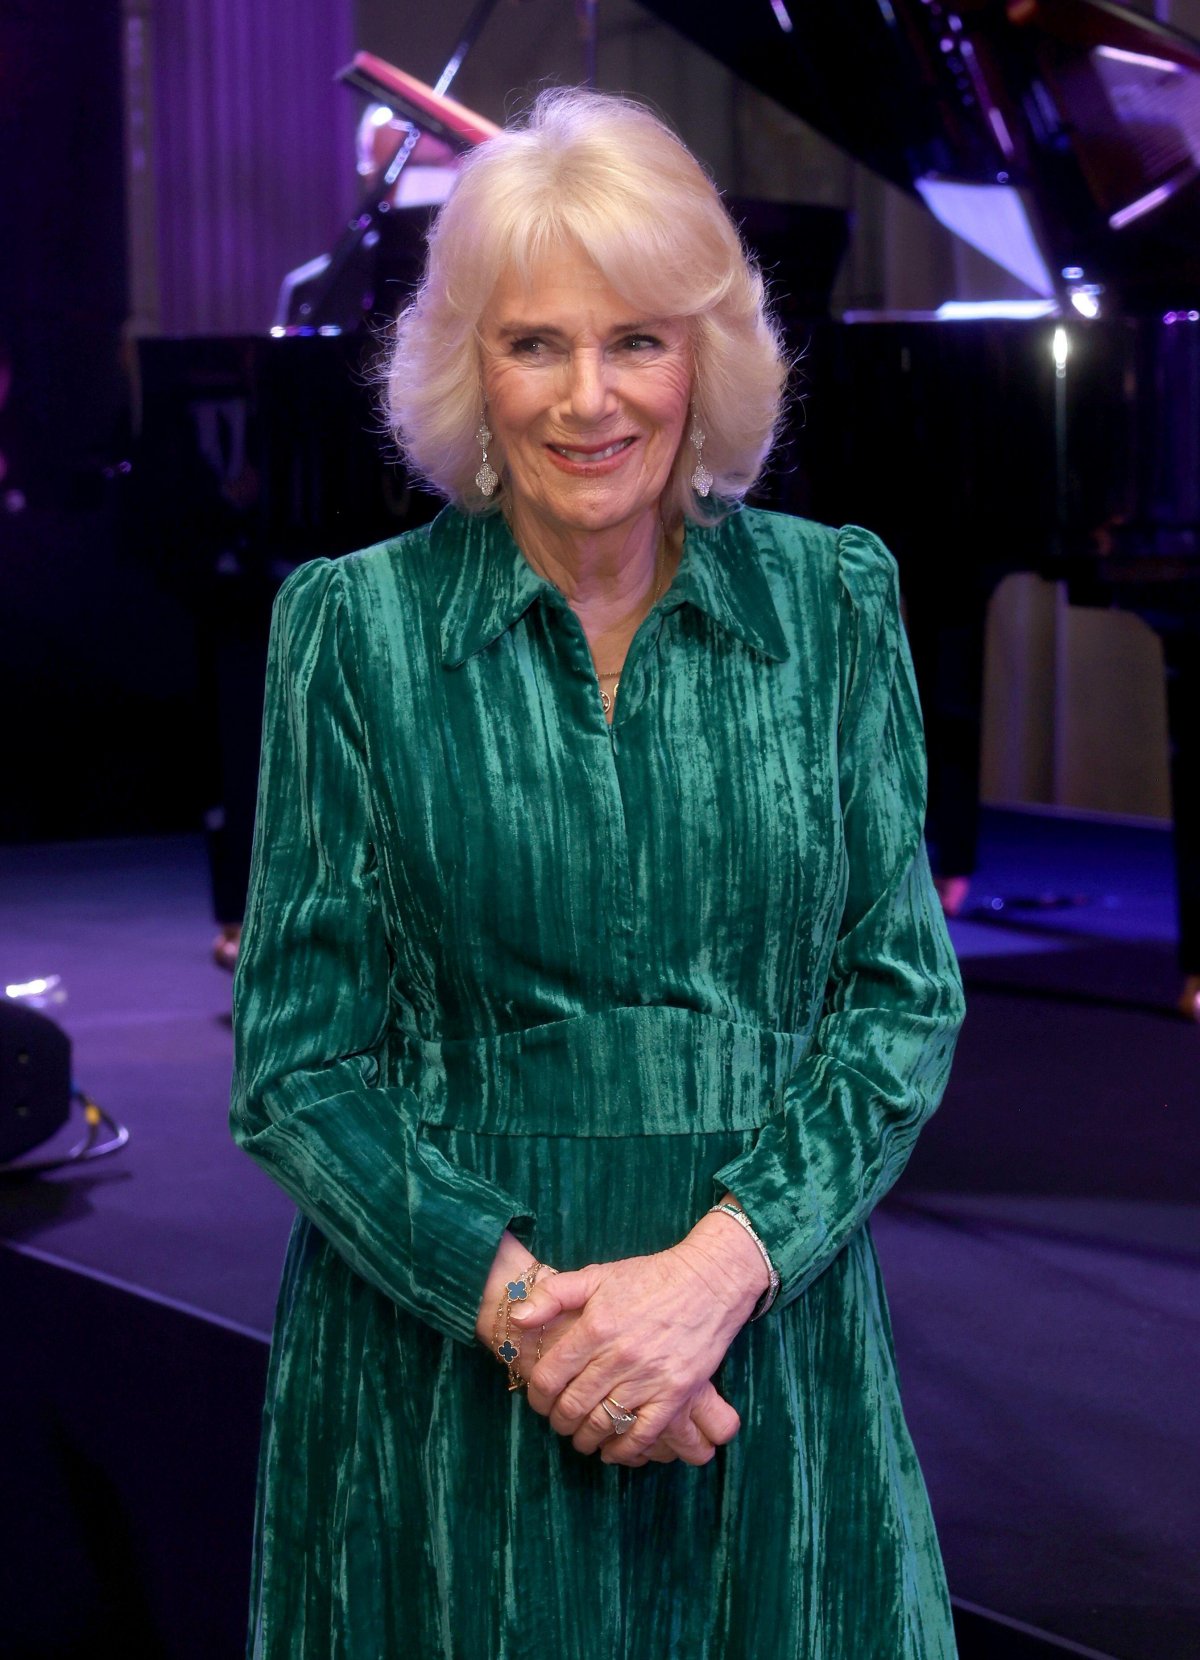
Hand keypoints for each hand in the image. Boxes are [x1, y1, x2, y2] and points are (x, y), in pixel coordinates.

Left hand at [512, 1212, 767, 1467]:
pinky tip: (612, 1451)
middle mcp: (618, 1356)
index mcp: (595, 1327)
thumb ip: (552, 1294)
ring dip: (585, 1438)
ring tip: (582, 1437)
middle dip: (559, 1421)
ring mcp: (649, 1378)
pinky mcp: (676, 1394)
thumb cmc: (650, 1278)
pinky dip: (622, 1450)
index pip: (550, 1376)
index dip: (537, 1396)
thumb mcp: (597, 1275)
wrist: (708, 1282)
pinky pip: (642, 1435)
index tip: (539, 1401)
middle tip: (559, 1422)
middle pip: (573, 1406)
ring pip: (603, 1424)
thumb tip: (517, 1318)